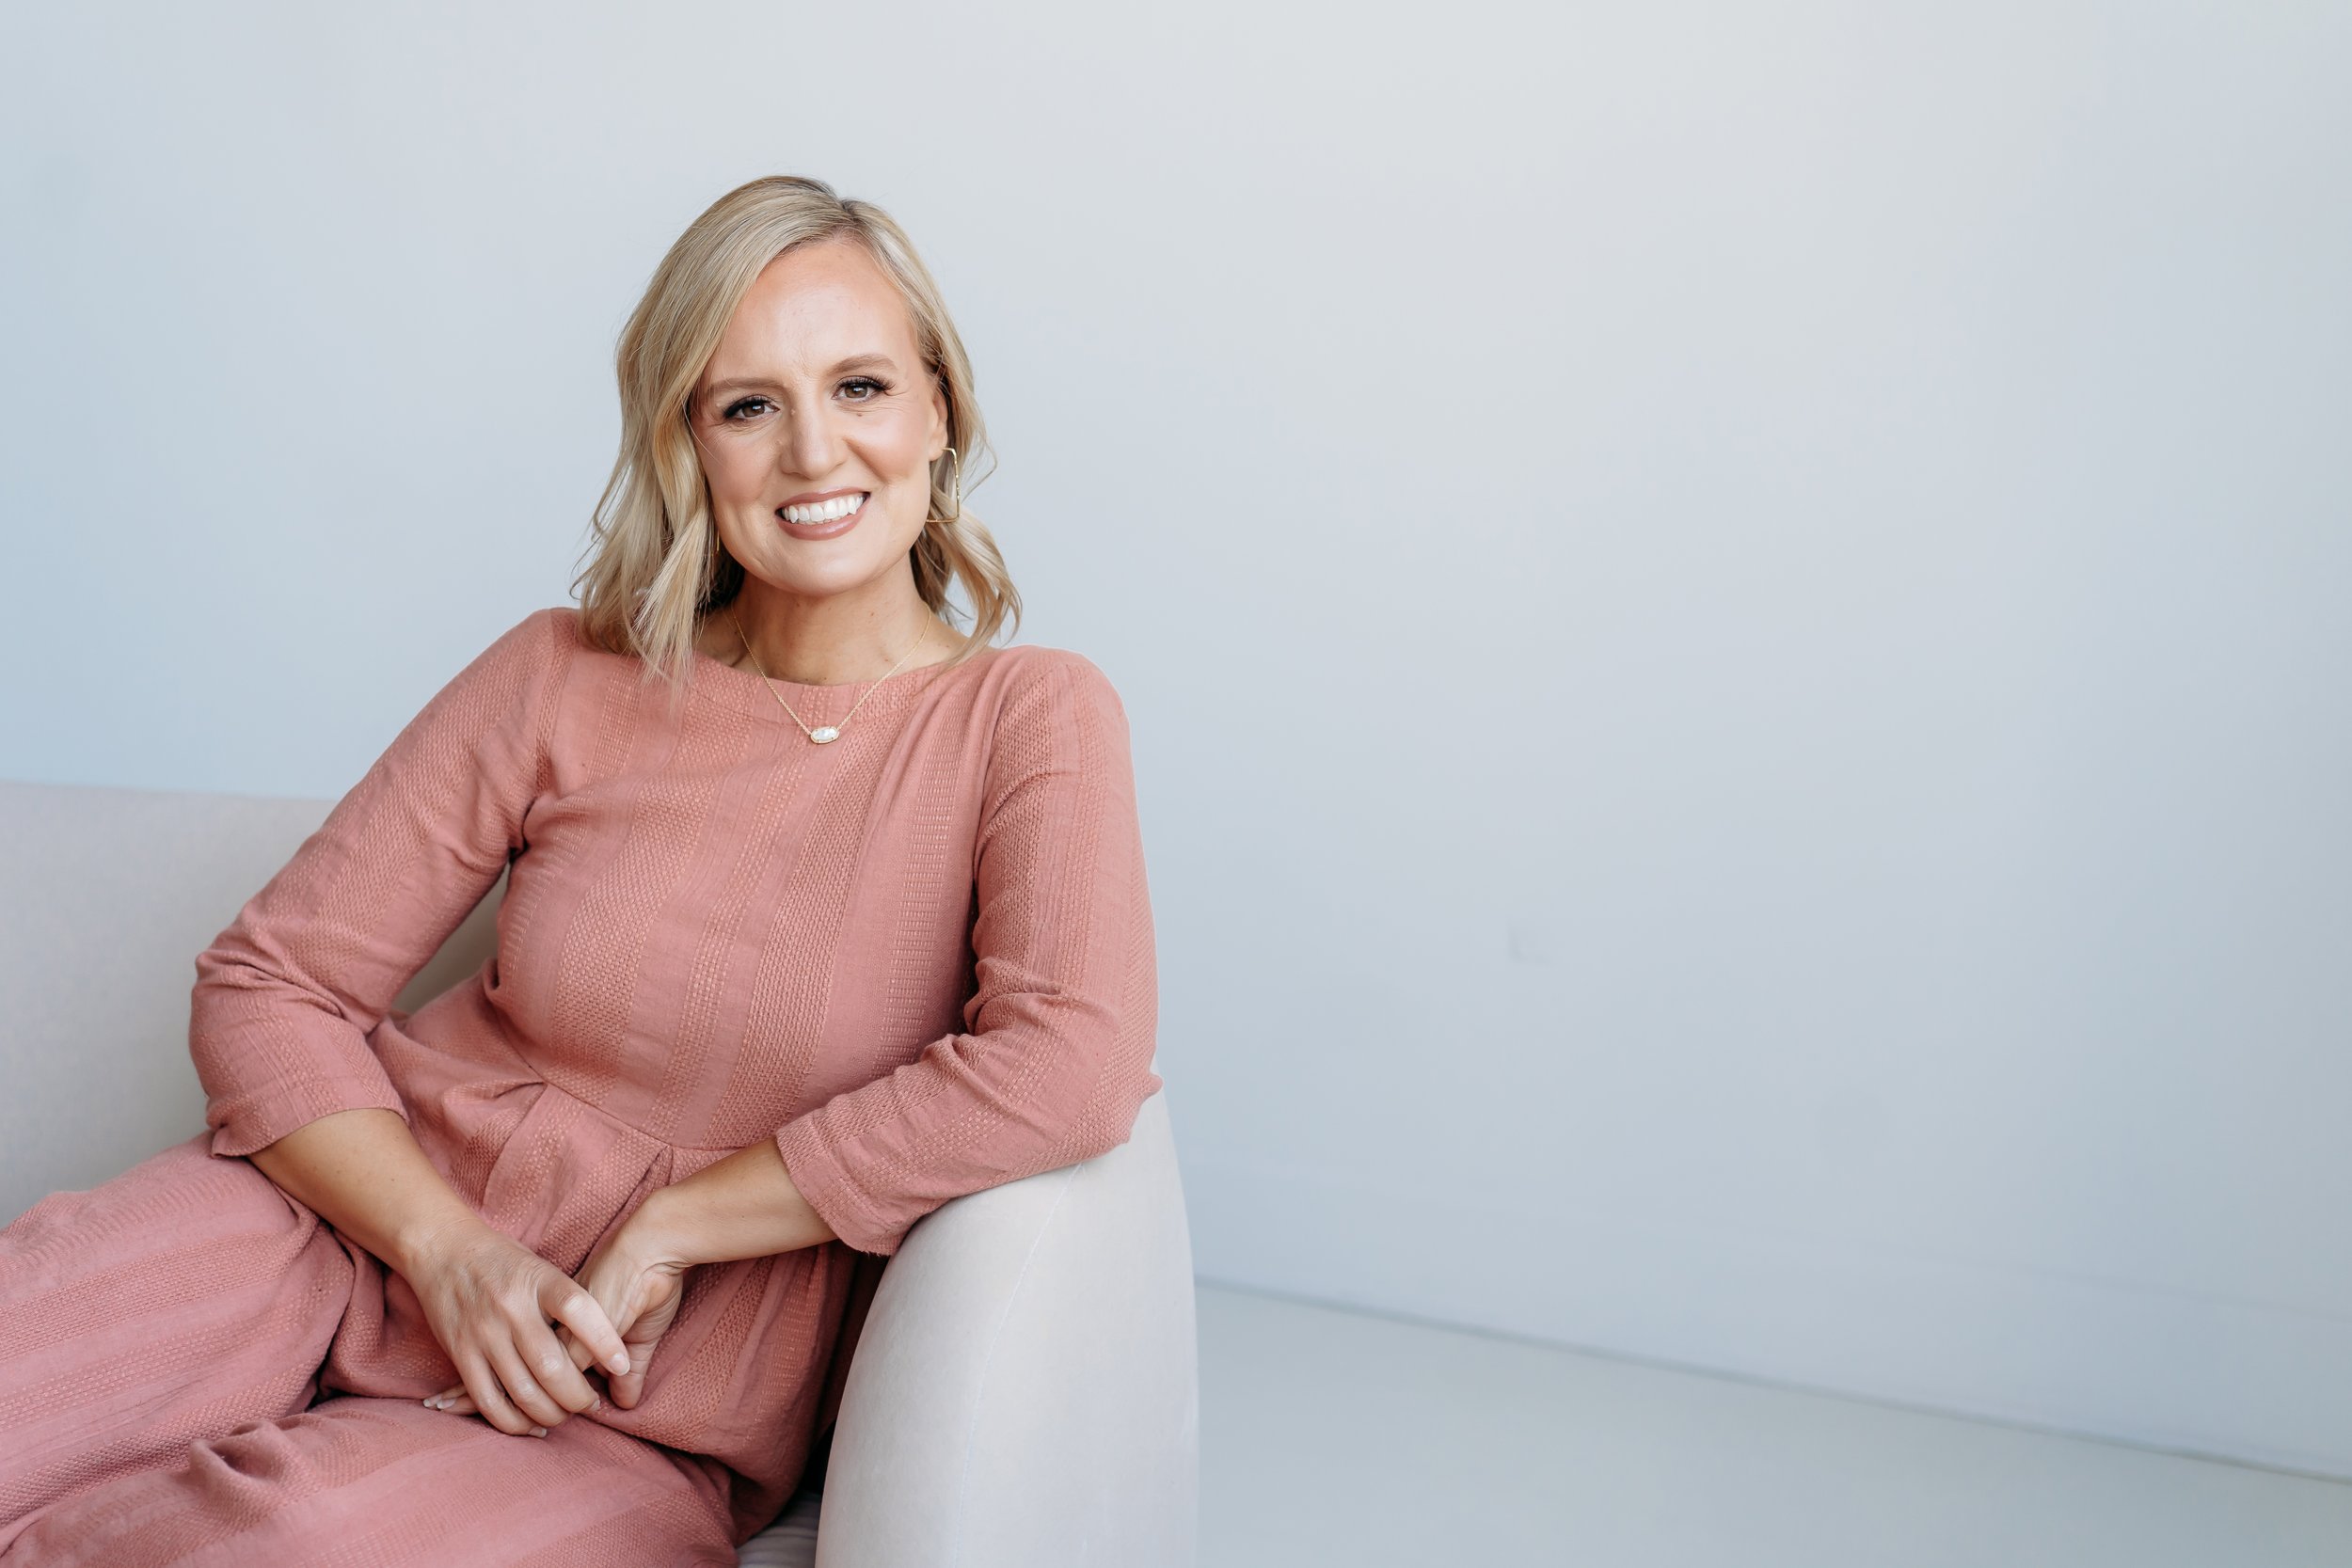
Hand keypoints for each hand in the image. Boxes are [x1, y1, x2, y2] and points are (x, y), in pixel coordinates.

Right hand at [400, 1217, 632, 1435]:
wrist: (442, 1248)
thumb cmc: (502, 1260)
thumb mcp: (540, 1267)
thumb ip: (565, 1301)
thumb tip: (602, 1343)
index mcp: (538, 1280)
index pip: (578, 1309)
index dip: (604, 1341)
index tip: (623, 1365)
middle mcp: (511, 1308)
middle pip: (552, 1365)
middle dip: (579, 1396)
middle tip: (592, 1402)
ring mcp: (483, 1333)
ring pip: (523, 1391)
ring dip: (551, 1413)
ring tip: (567, 1414)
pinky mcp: (461, 1354)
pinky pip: (489, 1401)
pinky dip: (514, 1422)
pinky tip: (533, 1424)